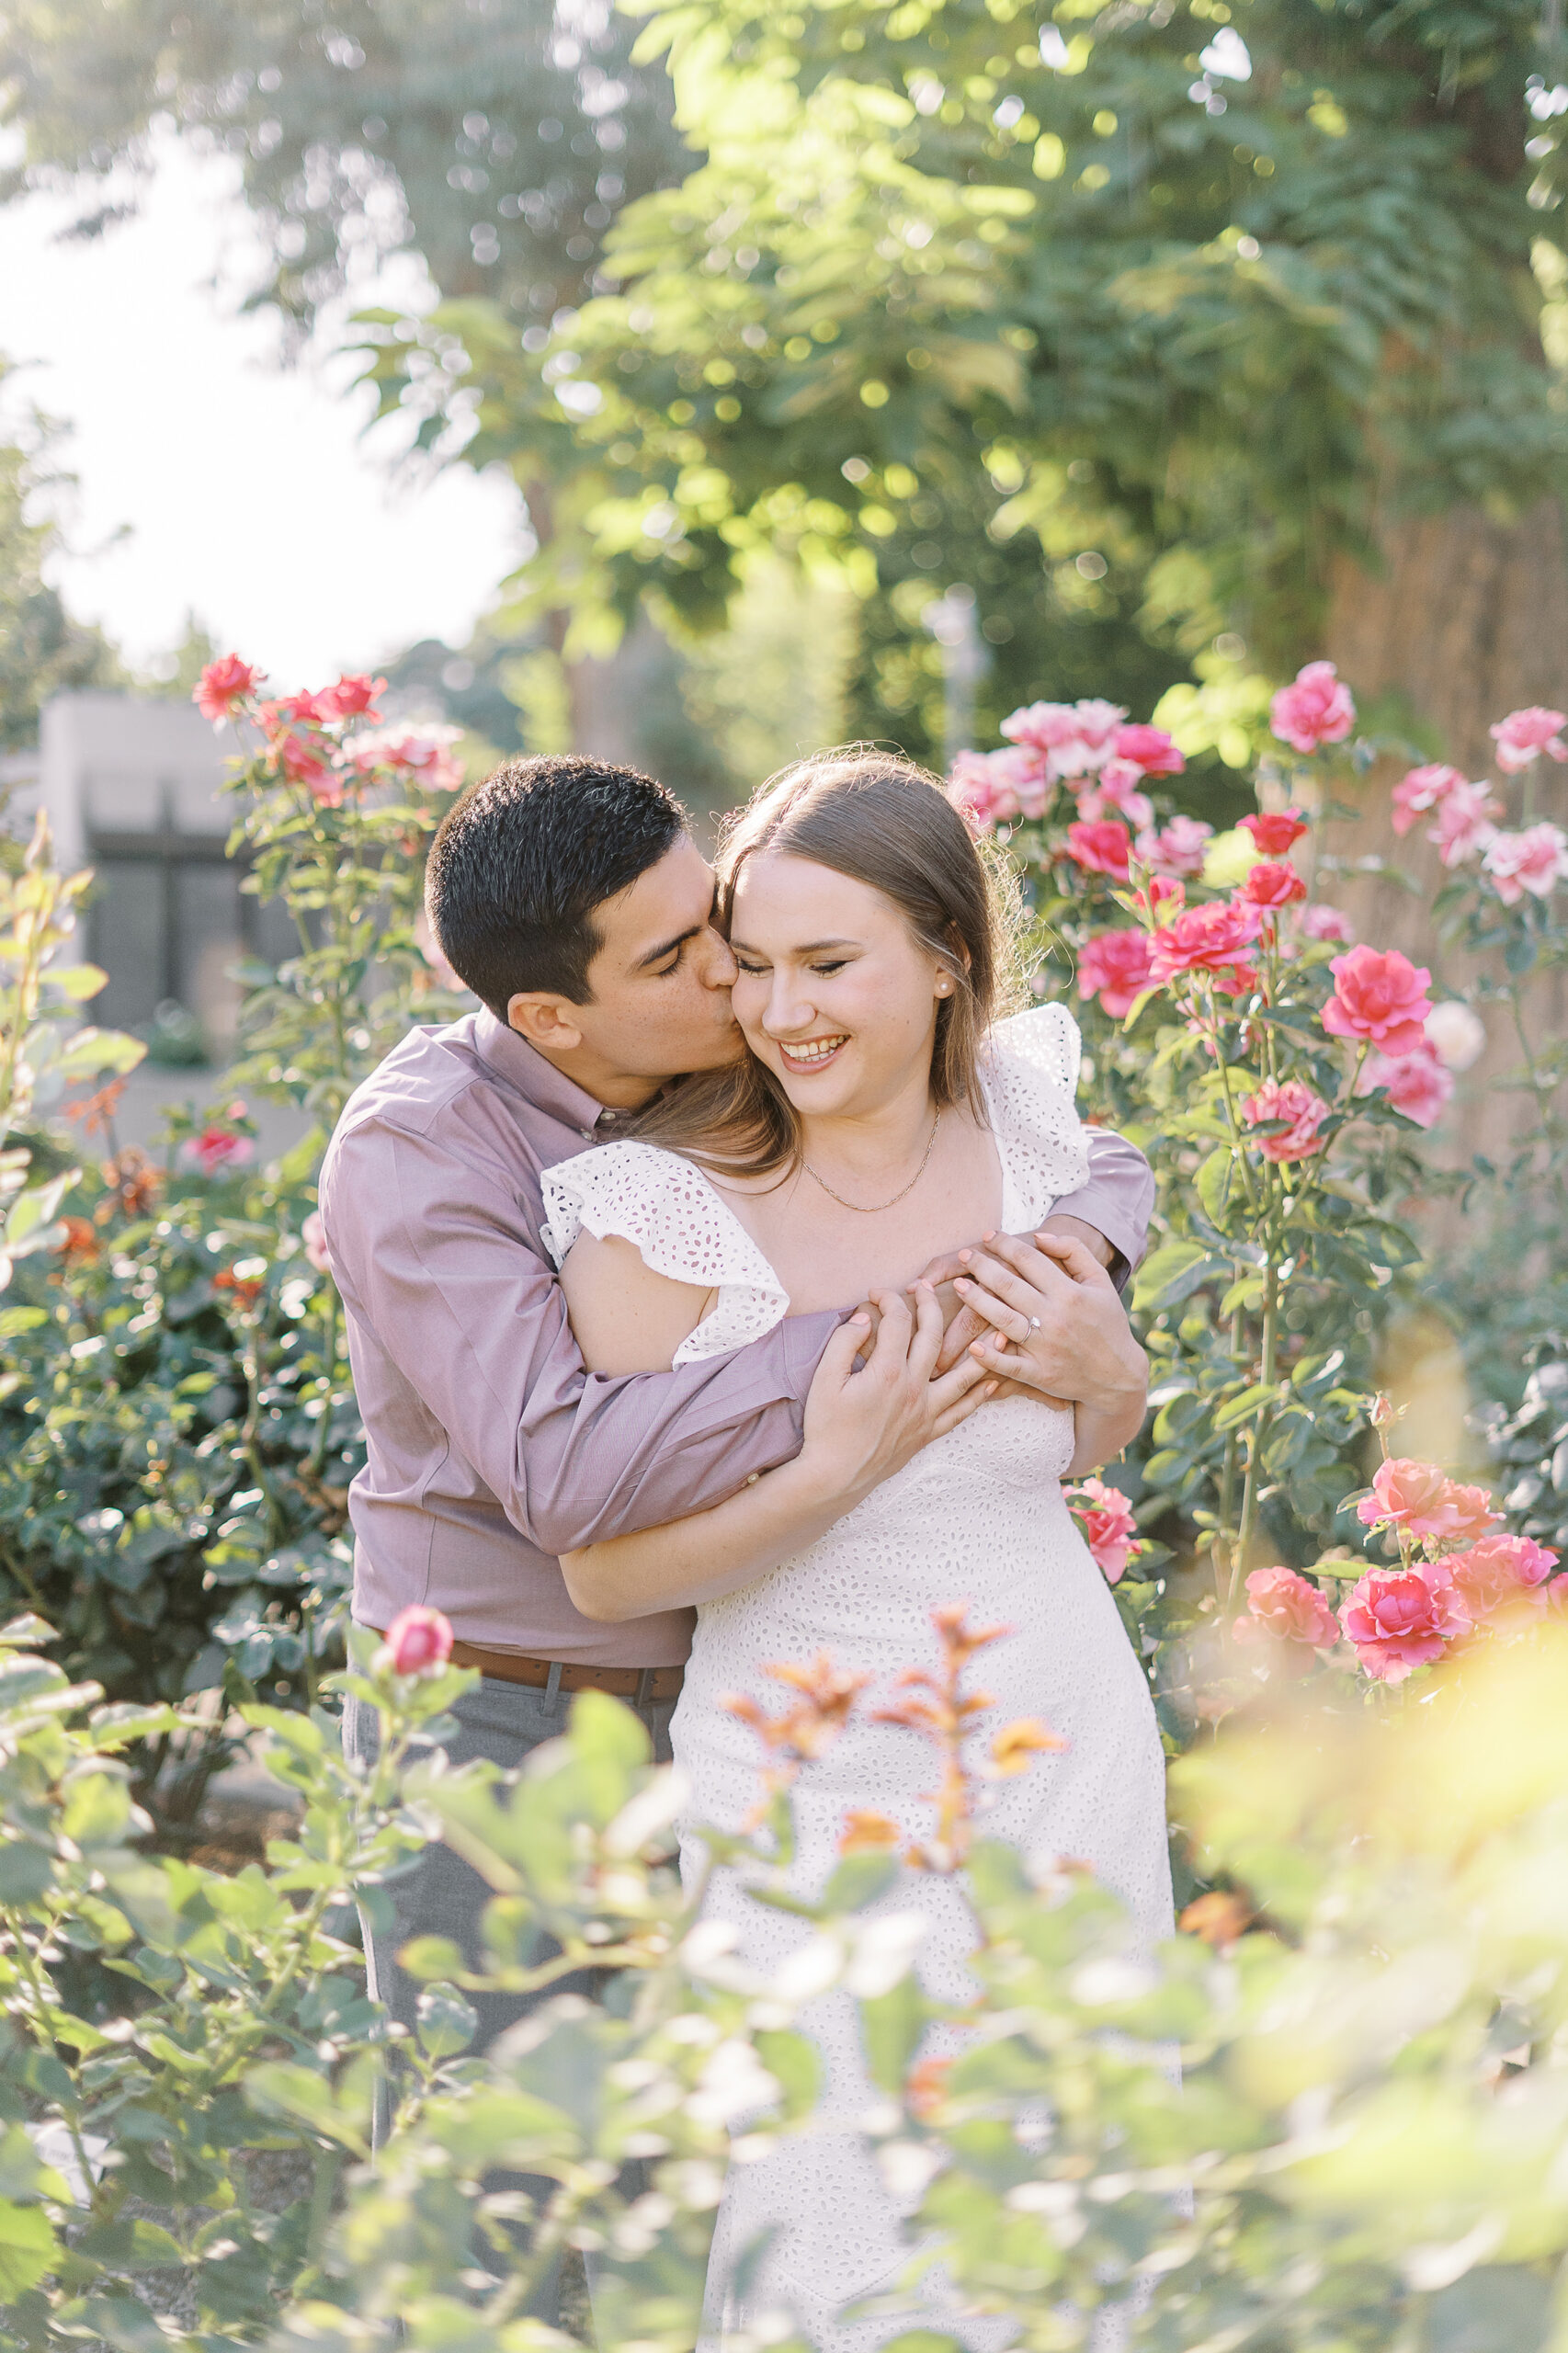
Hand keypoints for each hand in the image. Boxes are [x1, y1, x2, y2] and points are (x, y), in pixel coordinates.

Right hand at [802, 1285, 993, 1506]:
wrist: (834, 1476)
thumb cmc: (825, 1428)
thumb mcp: (823, 1379)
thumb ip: (844, 1342)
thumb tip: (864, 1318)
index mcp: (887, 1371)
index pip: (897, 1321)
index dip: (888, 1299)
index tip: (876, 1293)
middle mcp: (914, 1387)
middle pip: (932, 1335)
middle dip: (931, 1305)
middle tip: (927, 1287)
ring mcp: (925, 1411)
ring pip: (963, 1374)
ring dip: (983, 1350)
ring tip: (1001, 1330)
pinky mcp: (928, 1431)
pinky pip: (961, 1412)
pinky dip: (980, 1396)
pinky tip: (994, 1382)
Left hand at [953, 1231, 1148, 1420]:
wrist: (1118, 1376)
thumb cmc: (1107, 1323)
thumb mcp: (1100, 1282)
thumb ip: (1074, 1251)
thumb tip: (1039, 1236)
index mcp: (1070, 1293)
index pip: (1030, 1260)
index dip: (1005, 1244)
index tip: (988, 1236)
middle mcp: (1056, 1318)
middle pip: (1009, 1285)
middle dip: (982, 1266)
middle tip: (964, 1255)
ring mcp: (1046, 1347)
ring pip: (1002, 1319)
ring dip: (976, 1300)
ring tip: (958, 1285)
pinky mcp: (1039, 1374)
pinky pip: (1008, 1365)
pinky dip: (989, 1356)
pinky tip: (972, 1344)